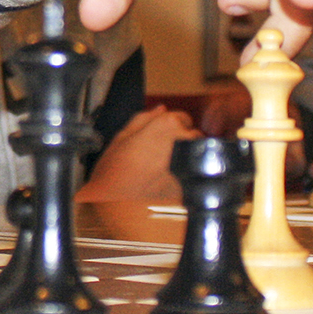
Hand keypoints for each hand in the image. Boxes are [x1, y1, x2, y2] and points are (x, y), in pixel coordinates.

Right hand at [77, 106, 199, 203]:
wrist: (117, 204)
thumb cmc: (114, 171)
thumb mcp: (122, 137)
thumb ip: (144, 119)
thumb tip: (160, 109)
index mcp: (167, 124)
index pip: (183, 117)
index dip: (172, 127)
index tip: (164, 136)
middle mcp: (183, 140)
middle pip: (194, 135)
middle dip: (183, 141)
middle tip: (162, 154)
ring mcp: (190, 161)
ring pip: (198, 154)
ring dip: (188, 157)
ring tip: (166, 169)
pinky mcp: (192, 181)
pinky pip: (195, 172)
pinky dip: (187, 175)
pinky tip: (168, 181)